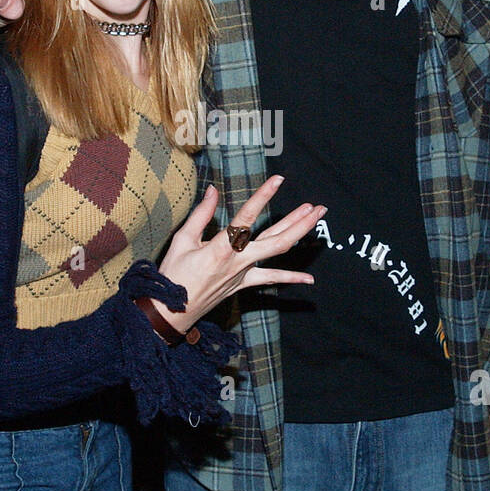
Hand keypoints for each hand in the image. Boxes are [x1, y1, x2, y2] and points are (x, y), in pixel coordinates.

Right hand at [156, 176, 324, 332]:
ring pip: (277, 252)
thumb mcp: (182, 240)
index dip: (263, 196)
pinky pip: (270, 279)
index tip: (277, 180)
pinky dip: (290, 278)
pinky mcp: (244, 284)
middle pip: (276, 238)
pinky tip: (309, 279)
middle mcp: (238, 260)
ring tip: (314, 219)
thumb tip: (212, 190)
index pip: (247, 216)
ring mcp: (244, 273)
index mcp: (221, 247)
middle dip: (298, 221)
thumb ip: (201, 214)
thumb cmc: (174, 274)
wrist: (172, 311)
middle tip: (317, 207)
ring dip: (298, 234)